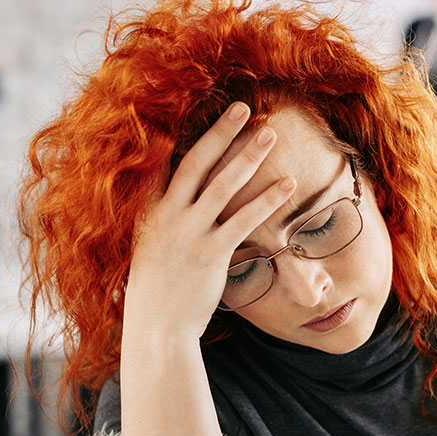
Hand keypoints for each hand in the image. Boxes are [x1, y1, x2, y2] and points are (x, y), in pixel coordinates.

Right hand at [124, 102, 295, 342]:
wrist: (156, 328)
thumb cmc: (155, 292)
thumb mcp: (149, 249)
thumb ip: (162, 223)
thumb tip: (178, 207)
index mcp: (148, 212)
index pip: (163, 163)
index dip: (183, 134)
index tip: (198, 108)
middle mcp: (167, 216)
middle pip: (196, 162)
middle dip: (220, 131)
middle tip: (242, 106)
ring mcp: (189, 233)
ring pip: (223, 184)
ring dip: (249, 155)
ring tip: (270, 132)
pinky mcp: (212, 253)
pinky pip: (244, 219)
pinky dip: (267, 199)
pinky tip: (289, 185)